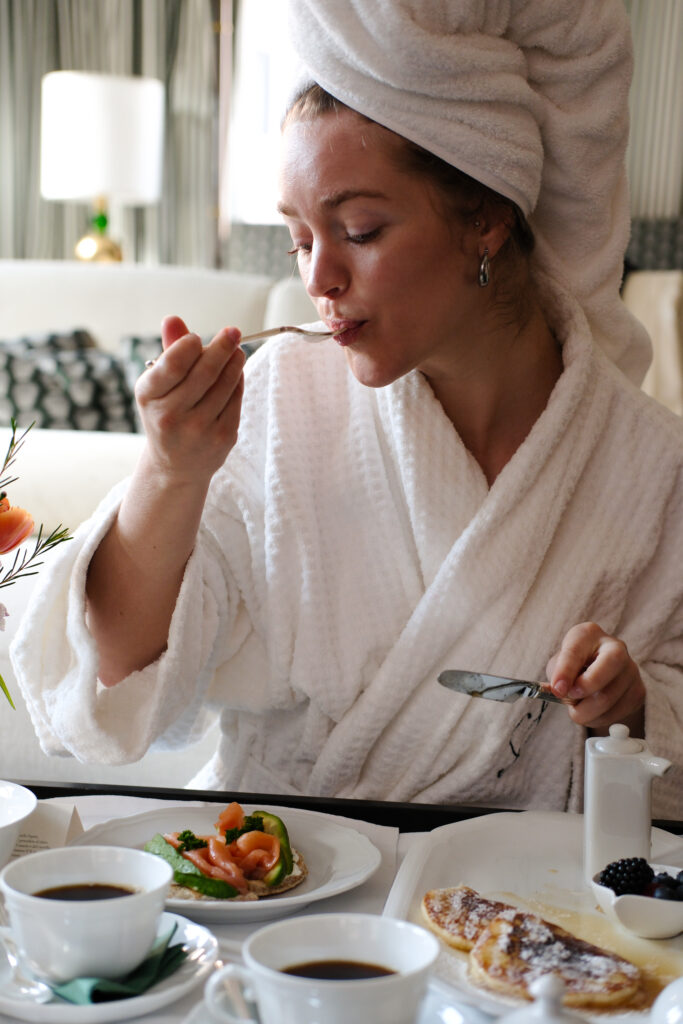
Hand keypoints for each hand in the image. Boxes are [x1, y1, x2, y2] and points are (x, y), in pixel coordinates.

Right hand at [135, 315, 245, 485]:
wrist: (176, 466)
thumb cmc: (167, 415)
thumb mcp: (159, 386)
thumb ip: (169, 352)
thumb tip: (172, 319)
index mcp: (149, 397)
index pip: (171, 366)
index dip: (187, 347)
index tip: (198, 336)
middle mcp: (170, 416)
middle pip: (204, 373)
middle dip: (221, 348)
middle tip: (233, 332)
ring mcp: (198, 429)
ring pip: (224, 385)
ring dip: (234, 362)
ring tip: (237, 350)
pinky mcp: (222, 437)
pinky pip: (235, 400)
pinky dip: (237, 382)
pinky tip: (236, 372)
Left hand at [547, 622, 644, 734]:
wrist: (598, 674)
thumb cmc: (574, 667)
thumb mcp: (558, 665)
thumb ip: (556, 675)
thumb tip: (560, 690)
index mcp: (589, 634)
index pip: (576, 650)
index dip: (565, 671)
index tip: (557, 689)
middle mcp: (615, 647)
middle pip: (607, 668)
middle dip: (585, 690)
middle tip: (569, 700)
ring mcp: (631, 669)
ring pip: (609, 698)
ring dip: (586, 712)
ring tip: (577, 708)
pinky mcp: (639, 691)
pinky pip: (617, 713)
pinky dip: (598, 719)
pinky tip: (592, 711)